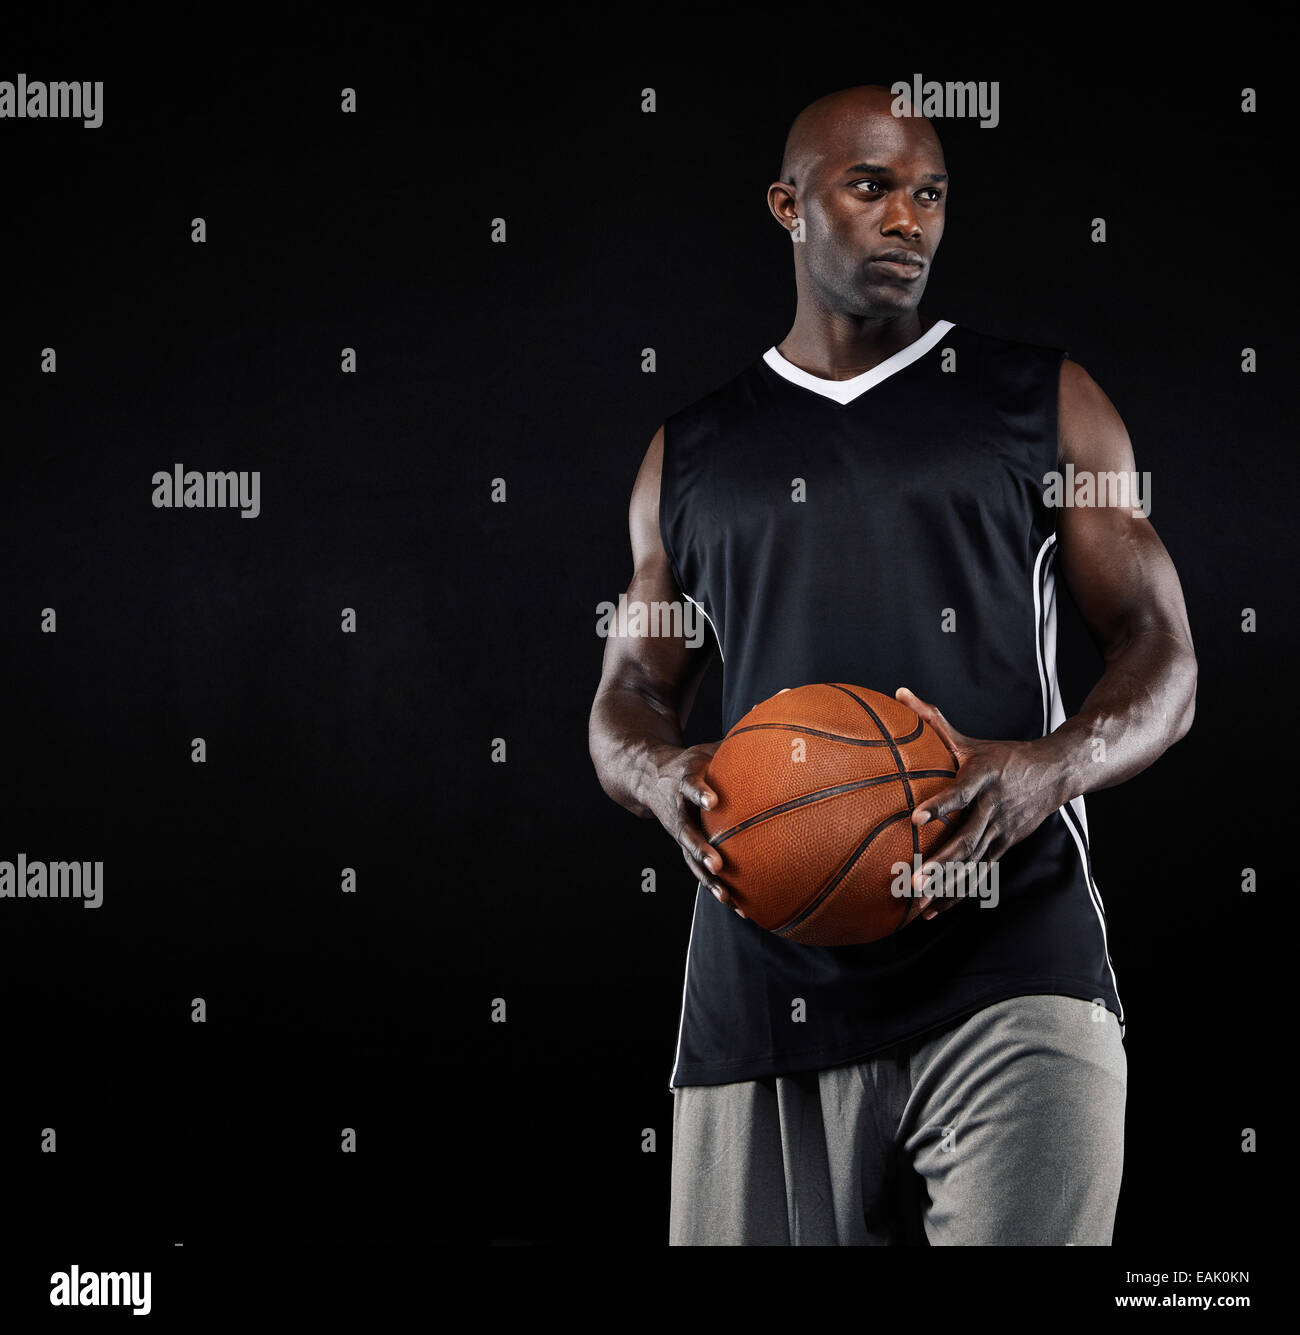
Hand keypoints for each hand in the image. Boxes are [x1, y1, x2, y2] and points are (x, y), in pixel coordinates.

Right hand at [647, 742, 744, 915]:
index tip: (711, 800)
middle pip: (686, 833)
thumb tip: (771, 705)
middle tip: (718, 862)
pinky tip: (738, 907)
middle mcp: (678, 811)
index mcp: (683, 782)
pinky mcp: (684, 847)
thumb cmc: (688, 763)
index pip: (689, 786)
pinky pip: (699, 870)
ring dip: (707, 878)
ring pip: (691, 859)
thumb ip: (736, 738)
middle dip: (701, 849)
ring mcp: (679, 832)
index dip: (699, 793)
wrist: (645, 777)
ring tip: (725, 896)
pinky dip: (716, 888)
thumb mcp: (705, 748)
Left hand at [895, 686, 1067, 919]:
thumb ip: (932, 719)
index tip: (916, 816)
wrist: (1056, 773)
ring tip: (918, 905)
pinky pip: (980, 873)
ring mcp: (1001, 831)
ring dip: (946, 885)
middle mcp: (994, 807)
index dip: (941, 804)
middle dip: (940, 862)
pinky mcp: (1004, 846)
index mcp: (984, 777)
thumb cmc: (1002, 755)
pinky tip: (934, 911)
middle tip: (912, 880)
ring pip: (973, 862)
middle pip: (967, 838)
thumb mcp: (970, 739)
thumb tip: (898, 691)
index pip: (961, 791)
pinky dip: (958, 892)